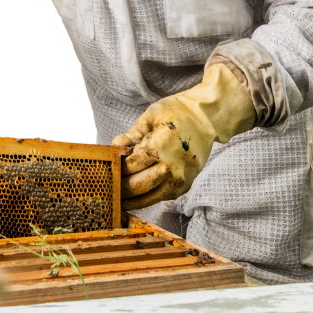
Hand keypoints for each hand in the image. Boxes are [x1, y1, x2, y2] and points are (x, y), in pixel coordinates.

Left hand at [112, 63, 255, 209]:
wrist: (207, 118)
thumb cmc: (178, 112)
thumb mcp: (150, 116)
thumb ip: (131, 135)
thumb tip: (115, 148)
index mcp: (160, 147)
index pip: (130, 166)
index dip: (116, 168)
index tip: (106, 169)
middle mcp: (172, 167)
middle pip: (137, 186)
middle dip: (120, 188)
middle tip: (107, 187)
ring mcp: (180, 179)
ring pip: (149, 198)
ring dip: (131, 200)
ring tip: (117, 199)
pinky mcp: (185, 186)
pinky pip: (161, 197)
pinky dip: (147, 198)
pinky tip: (135, 197)